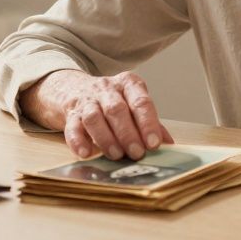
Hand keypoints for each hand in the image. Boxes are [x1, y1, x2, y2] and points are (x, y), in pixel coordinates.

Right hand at [23, 69, 173, 160]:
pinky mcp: (71, 114)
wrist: (76, 89)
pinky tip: (86, 153)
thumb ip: (151, 123)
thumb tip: (169, 145)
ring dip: (106, 138)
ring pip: (94, 117)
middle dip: (128, 134)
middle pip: (117, 110)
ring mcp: (87, 100)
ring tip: (116, 155)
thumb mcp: (134, 105)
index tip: (154, 143)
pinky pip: (72, 127)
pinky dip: (78, 141)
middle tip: (137, 153)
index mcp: (129, 84)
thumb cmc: (114, 102)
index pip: (141, 102)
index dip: (148, 123)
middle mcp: (107, 89)